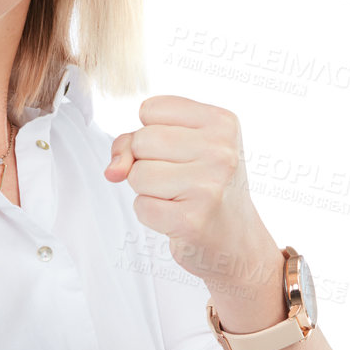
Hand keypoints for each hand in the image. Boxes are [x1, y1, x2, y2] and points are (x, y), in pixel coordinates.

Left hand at [103, 93, 268, 280]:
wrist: (236, 241)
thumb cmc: (204, 188)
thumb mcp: (179, 148)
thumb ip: (134, 142)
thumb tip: (113, 170)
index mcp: (222, 122)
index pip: (150, 108)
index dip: (152, 134)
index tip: (181, 153)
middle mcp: (220, 150)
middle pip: (141, 140)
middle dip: (147, 163)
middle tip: (180, 180)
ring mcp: (208, 185)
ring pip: (136, 174)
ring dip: (148, 190)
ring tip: (180, 198)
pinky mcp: (192, 220)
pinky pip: (141, 207)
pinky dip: (152, 215)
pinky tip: (178, 217)